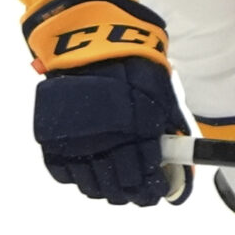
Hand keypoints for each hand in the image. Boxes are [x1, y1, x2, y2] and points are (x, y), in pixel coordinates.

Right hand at [32, 57, 190, 205]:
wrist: (90, 42)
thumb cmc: (133, 66)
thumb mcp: (161, 94)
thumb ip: (170, 129)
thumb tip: (182, 161)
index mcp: (136, 136)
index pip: (145, 179)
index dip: (151, 190)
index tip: (154, 192)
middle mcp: (106, 145)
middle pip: (118, 189)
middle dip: (129, 192)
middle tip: (134, 189)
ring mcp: (76, 145)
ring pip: (90, 186)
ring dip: (104, 188)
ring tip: (111, 182)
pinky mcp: (51, 140)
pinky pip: (63, 174)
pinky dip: (76, 176)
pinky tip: (87, 169)